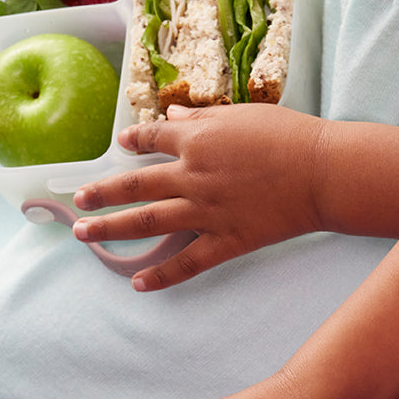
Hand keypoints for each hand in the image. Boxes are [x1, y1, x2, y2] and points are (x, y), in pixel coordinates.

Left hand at [72, 103, 328, 289]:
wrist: (322, 172)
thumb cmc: (289, 137)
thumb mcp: (243, 115)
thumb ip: (203, 118)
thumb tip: (171, 118)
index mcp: (196, 141)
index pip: (152, 140)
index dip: (133, 141)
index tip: (119, 144)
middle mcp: (191, 177)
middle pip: (135, 186)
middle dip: (101, 193)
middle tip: (77, 202)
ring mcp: (205, 212)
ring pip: (147, 223)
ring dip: (111, 228)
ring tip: (83, 235)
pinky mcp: (225, 241)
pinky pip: (186, 263)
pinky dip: (161, 275)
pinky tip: (137, 283)